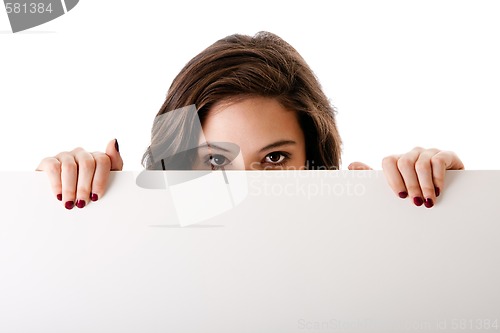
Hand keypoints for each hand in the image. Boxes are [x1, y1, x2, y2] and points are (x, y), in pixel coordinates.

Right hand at [36, 139, 123, 208]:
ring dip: (70, 188)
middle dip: (85, 186)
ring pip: (70, 167)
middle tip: (82, 203)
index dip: (100, 180)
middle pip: (87, 164)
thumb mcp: (106, 181)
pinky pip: (53, 167)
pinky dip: (57, 183)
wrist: (63, 198)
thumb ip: (115, 163)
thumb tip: (113, 141)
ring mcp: (65, 156)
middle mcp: (82, 153)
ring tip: (70, 203)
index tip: (96, 196)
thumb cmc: (89, 190)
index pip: (103, 160)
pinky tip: (59, 195)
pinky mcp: (49, 161)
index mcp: (97, 157)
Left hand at [349, 147, 463, 207]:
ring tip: (428, 201)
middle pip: (404, 163)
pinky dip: (438, 178)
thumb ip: (373, 177)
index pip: (388, 162)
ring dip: (425, 185)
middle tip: (415, 202)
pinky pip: (438, 161)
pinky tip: (439, 191)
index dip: (392, 179)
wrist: (448, 189)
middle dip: (410, 185)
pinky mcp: (446, 155)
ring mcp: (429, 152)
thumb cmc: (416, 190)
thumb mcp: (396, 186)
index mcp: (398, 160)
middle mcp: (412, 153)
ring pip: (421, 164)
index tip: (400, 196)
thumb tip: (351, 166)